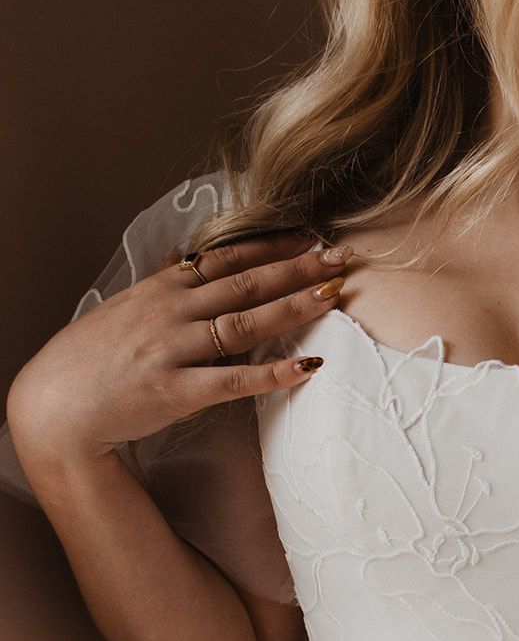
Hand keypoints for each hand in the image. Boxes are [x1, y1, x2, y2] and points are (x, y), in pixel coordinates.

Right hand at [6, 231, 359, 465]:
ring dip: (292, 307)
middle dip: (296, 267)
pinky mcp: (176, 391)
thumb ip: (160, 285)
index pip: (226, 257)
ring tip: (333, 295)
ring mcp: (173, 350)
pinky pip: (233, 380)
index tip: (310, 234)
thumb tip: (179, 257)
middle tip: (340, 256)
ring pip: (244, 322)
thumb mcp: (124, 309)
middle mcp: (171, 311)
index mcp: (162, 289)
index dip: (272, 245)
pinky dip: (272, 373)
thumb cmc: (93, 360)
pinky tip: (307, 366)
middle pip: (244, 282)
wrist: (57, 406)